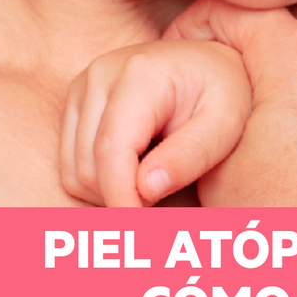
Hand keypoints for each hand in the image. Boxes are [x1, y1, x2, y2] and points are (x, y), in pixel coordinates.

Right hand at [60, 40, 251, 206]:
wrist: (212, 64)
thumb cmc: (224, 93)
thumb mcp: (224, 123)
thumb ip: (189, 155)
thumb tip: (145, 190)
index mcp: (139, 74)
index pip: (111, 150)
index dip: (122, 197)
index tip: (143, 231)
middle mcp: (101, 75)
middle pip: (89, 166)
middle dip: (123, 196)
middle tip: (167, 193)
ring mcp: (84, 87)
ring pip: (75, 171)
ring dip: (110, 192)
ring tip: (156, 179)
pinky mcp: (78, 103)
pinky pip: (72, 164)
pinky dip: (100, 182)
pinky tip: (136, 169)